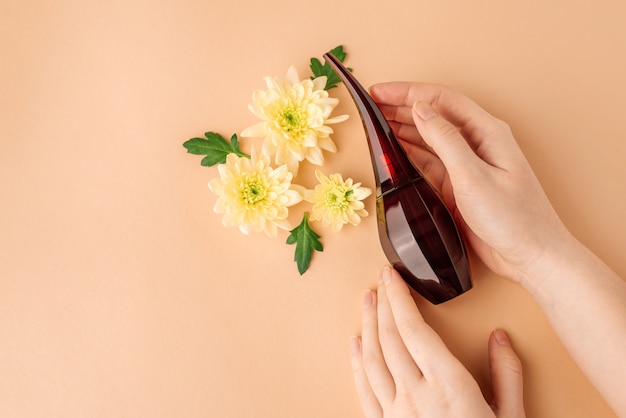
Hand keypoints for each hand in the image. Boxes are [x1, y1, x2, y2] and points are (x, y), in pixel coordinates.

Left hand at [351, 267, 524, 417]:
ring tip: (366, 302)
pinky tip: (354, 345)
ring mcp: (395, 413)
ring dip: (367, 326)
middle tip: (379, 281)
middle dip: (383, 305)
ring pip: (373, 359)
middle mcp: (416, 395)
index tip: (392, 276)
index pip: (414, 330)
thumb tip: (499, 337)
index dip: (400, 299)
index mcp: (449, 387)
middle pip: (390, 339)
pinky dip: (356, 363)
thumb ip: (507, 375)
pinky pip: (363, 388)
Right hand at [370, 83, 570, 283]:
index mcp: (487, 132)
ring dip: (403, 128)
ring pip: (429, 138)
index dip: (408, 92)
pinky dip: (410, 154)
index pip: (441, 100)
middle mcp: (477, 143)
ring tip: (376, 122)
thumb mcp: (474, 176)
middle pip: (434, 114)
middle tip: (372, 104)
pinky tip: (393, 150)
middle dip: (401, 106)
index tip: (379, 91)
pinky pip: (429, 162)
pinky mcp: (460, 185)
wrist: (531, 256)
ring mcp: (468, 164)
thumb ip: (445, 140)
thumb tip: (420, 109)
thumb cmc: (514, 218)